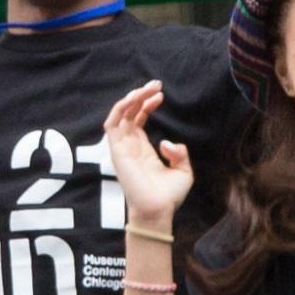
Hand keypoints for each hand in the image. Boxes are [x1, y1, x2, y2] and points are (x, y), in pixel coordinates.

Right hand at [105, 80, 193, 227]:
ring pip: (120, 115)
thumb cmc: (169, 196)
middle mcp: (130, 147)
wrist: (159, 210)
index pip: (138, 120)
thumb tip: (167, 142)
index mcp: (143, 150)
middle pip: (129, 113)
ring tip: (146, 89)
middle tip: (156, 84)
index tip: (161, 94)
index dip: (147, 104)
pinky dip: (119, 109)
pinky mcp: (117, 151)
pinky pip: (111, 125)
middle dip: (141, 96)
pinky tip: (133, 99)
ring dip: (131, 99)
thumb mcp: (183, 171)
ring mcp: (122, 148)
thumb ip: (179, 153)